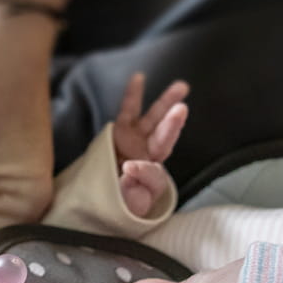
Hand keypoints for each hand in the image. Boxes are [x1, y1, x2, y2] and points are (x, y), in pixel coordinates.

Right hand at [113, 74, 187, 216]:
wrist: (101, 196)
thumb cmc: (120, 201)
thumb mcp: (130, 205)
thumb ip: (134, 191)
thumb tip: (131, 168)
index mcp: (151, 176)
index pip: (153, 171)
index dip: (143, 171)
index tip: (128, 171)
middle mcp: (147, 155)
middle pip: (163, 137)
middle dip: (172, 124)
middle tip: (181, 109)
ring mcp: (135, 140)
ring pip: (153, 119)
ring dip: (167, 102)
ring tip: (182, 87)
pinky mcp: (120, 131)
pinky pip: (128, 109)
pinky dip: (133, 95)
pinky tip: (138, 77)